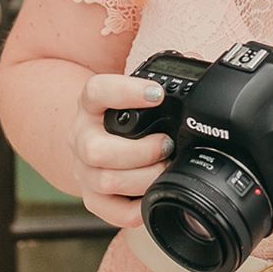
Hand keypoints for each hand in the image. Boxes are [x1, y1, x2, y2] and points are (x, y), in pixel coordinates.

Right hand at [70, 73, 173, 227]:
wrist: (91, 139)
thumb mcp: (131, 92)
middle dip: (138, 151)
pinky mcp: (92, 198)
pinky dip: (137, 208)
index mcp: (90, 105)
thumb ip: (158, 78)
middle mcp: (81, 137)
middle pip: (95, 149)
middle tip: (166, 144)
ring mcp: (83, 170)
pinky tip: (154, 193)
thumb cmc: (121, 115)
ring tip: (164, 169)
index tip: (157, 93)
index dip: (125, 92)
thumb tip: (192, 59)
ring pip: (104, 181)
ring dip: (142, 178)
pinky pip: (111, 212)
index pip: (97, 92)